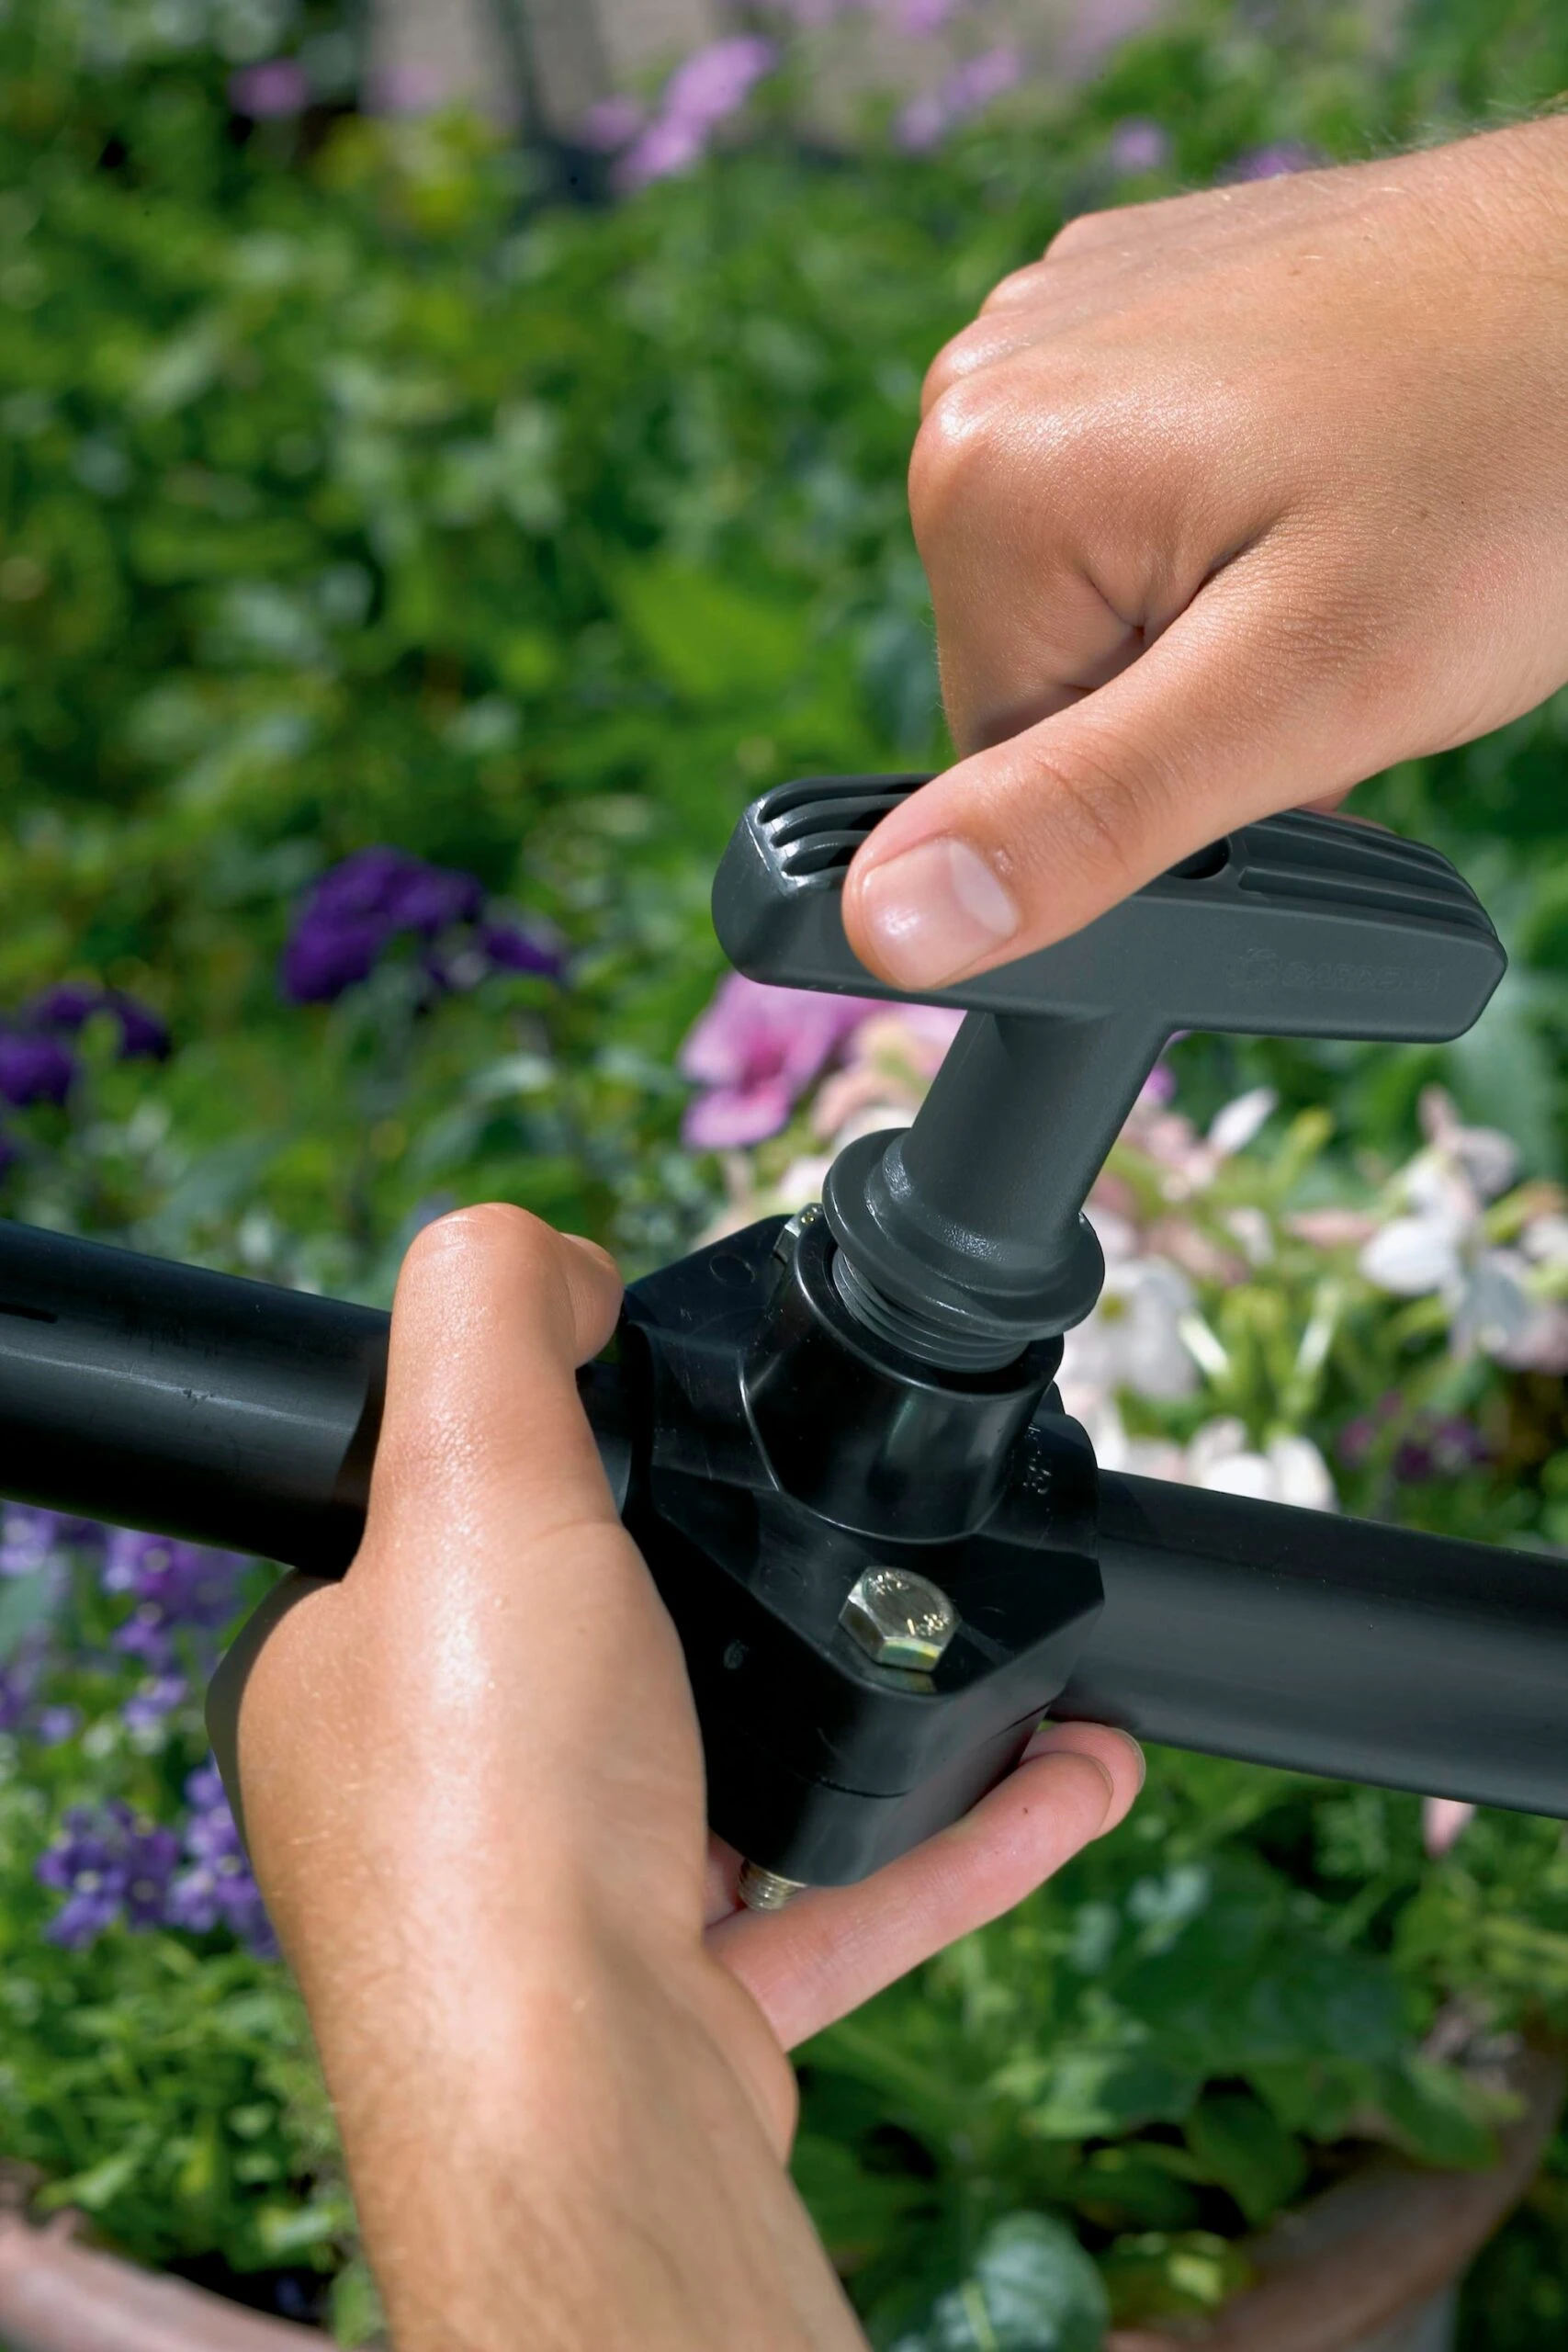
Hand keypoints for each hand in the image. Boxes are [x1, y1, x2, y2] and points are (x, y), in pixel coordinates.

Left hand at [211, 1207, 1139, 2351]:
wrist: (581, 2094)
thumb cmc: (492, 1798)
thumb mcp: (465, 1476)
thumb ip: (489, 1315)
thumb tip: (552, 1257)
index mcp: (363, 1667)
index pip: (459, 1517)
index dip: (564, 1454)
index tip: (680, 1412)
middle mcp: (452, 1786)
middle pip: (623, 1637)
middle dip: (753, 1577)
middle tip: (861, 1512)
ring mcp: (578, 1898)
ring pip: (751, 1758)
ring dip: (889, 1693)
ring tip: (1006, 1621)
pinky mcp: (697, 1991)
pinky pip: (847, 1884)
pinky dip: (960, 1825)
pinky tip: (1074, 1763)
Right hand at [843, 118, 1567, 991]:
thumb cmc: (1514, 470)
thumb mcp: (1298, 695)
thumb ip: (1081, 819)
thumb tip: (882, 928)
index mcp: (985, 483)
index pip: (1003, 763)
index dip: (1164, 777)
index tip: (1296, 696)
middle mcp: (984, 381)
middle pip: (1049, 668)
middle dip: (1196, 689)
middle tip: (1344, 619)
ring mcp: (1062, 323)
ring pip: (1102, 586)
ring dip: (1224, 607)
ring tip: (1355, 533)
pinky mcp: (1137, 300)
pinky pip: (1143, 487)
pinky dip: (1241, 514)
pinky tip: (1335, 467)